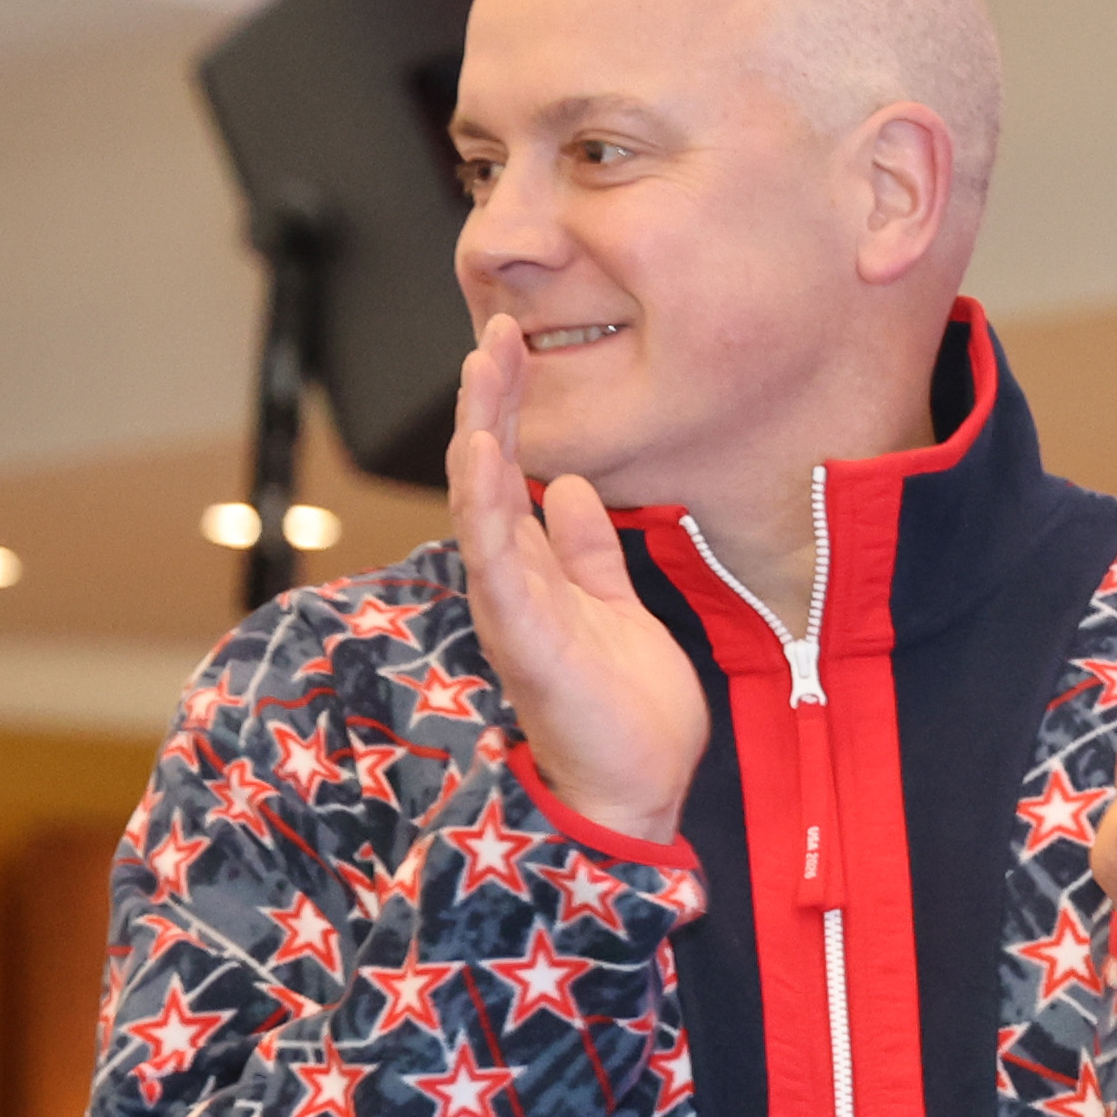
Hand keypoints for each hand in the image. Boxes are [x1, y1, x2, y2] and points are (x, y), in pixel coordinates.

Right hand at [445, 313, 708, 842]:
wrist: (635, 785)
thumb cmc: (623, 706)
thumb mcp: (615, 604)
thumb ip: (586, 549)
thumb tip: (567, 486)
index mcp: (536, 569)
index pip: (511, 471)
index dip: (509, 408)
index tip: (511, 345)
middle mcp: (513, 580)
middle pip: (487, 473)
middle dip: (490, 402)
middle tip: (493, 331)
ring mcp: (512, 606)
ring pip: (481, 505)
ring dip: (481, 435)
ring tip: (483, 372)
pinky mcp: (524, 636)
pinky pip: (498, 561)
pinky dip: (488, 508)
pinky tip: (485, 458)